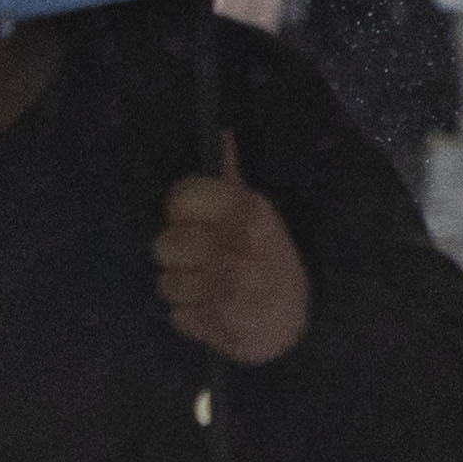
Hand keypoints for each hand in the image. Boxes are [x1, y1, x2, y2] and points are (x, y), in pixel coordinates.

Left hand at [157, 141, 310, 365]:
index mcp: (249, 213)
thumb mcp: (262, 217)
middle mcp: (237, 247)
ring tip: (211, 290)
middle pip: (164, 244)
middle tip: (203, 262)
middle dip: (178, 256)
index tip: (195, 223)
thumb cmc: (275, 264)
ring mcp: (225, 289)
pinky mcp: (215, 324)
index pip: (182, 196)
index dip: (182, 212)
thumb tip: (222, 134)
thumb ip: (233, 179)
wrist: (298, 327)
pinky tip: (214, 312)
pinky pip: (176, 315)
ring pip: (165, 282)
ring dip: (184, 289)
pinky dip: (191, 317)